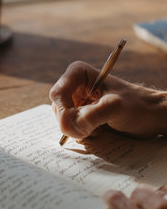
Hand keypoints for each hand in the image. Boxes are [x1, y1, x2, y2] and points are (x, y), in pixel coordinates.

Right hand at [49, 61, 166, 139]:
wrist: (150, 116)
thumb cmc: (137, 106)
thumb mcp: (115, 108)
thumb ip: (90, 116)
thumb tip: (68, 126)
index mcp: (78, 74)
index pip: (57, 94)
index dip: (65, 112)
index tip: (79, 124)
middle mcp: (74, 87)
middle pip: (58, 109)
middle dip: (73, 122)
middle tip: (93, 129)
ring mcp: (77, 102)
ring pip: (64, 121)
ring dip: (79, 130)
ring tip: (99, 128)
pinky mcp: (81, 116)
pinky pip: (71, 129)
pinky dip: (82, 134)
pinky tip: (98, 131)